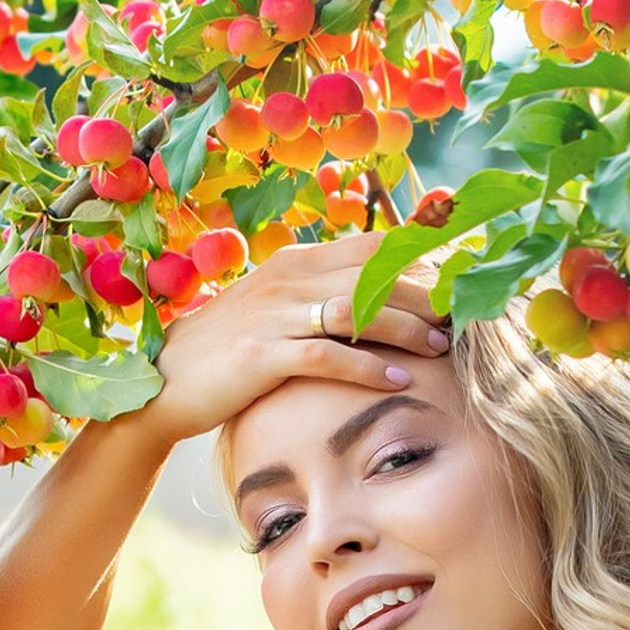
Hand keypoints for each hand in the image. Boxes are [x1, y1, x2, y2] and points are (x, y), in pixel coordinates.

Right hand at [142, 232, 448, 451]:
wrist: (166, 380)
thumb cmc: (230, 349)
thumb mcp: (277, 309)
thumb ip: (321, 296)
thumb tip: (377, 298)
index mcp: (296, 262)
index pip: (371, 248)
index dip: (420, 257)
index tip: (459, 277)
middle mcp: (288, 279)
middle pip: (374, 276)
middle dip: (426, 295)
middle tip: (463, 317)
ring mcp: (274, 315)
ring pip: (357, 311)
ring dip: (407, 328)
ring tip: (442, 348)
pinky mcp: (262, 354)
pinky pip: (326, 356)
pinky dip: (368, 367)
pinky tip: (399, 381)